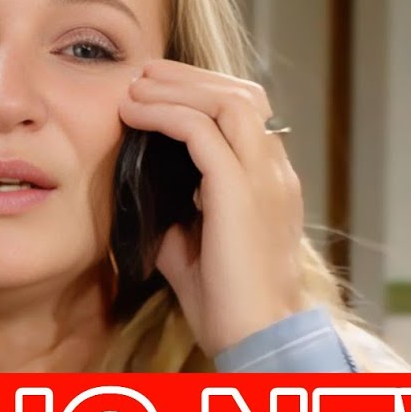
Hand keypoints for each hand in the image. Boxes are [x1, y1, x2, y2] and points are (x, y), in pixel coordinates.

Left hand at [118, 59, 306, 356]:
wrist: (256, 338)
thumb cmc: (227, 304)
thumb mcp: (192, 248)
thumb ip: (175, 216)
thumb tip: (141, 198)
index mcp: (271, 183)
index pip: (246, 114)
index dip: (203, 93)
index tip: (159, 91)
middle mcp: (275, 172)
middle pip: (242, 94)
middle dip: (190, 77)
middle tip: (145, 73)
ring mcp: (263, 178)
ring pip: (227, 100)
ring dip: (178, 86)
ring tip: (136, 86)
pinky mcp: (240, 191)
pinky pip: (201, 129)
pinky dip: (165, 112)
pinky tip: (135, 112)